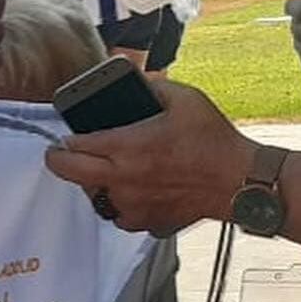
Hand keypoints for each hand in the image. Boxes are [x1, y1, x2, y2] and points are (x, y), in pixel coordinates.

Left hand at [45, 78, 253, 233]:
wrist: (240, 181)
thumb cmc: (214, 139)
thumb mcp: (184, 97)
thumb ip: (152, 85)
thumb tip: (134, 79)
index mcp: (129, 146)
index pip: (76, 145)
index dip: (66, 140)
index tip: (65, 137)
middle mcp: (125, 179)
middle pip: (71, 174)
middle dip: (59, 162)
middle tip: (60, 154)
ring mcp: (135, 206)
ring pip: (95, 198)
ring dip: (93, 184)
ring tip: (101, 171)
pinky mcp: (148, 222)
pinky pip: (120, 216)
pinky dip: (119, 205)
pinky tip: (129, 191)